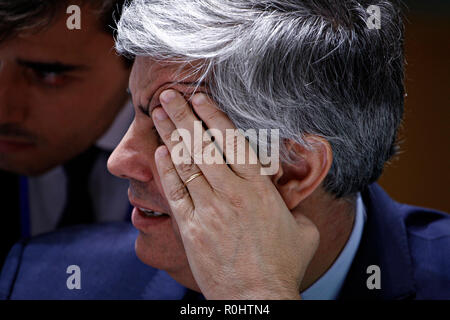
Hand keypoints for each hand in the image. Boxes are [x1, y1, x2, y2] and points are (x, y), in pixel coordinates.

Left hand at [152, 89, 319, 299]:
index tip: (199, 97)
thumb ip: (295, 207)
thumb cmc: (283, 265)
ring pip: (186, 164)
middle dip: (183, 116)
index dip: (213, 116)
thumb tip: (292, 196)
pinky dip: (167, 170)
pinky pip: (175, 193)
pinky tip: (160, 152)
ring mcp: (208, 210)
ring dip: (170, 135)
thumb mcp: (304, 231)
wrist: (257, 298)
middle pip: (203, 145)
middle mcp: (232, 193)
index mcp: (259, 189)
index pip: (232, 142)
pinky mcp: (191, 228)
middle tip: (168, 94)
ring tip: (157, 113)